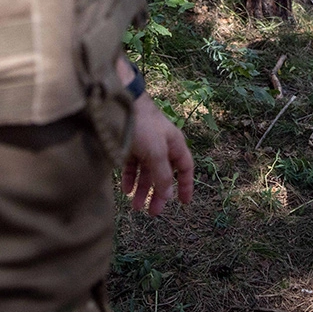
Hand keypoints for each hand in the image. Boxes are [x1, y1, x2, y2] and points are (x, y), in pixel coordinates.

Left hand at [122, 94, 194, 215]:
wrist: (120, 105)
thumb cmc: (144, 126)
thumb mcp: (156, 152)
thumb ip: (163, 175)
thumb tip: (169, 195)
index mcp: (175, 145)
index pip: (185, 169)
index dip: (185, 185)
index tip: (184, 203)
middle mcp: (162, 146)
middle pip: (163, 175)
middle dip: (158, 194)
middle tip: (152, 212)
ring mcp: (145, 147)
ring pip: (146, 173)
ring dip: (142, 190)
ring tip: (134, 207)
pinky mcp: (129, 146)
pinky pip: (132, 167)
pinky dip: (130, 179)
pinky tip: (125, 190)